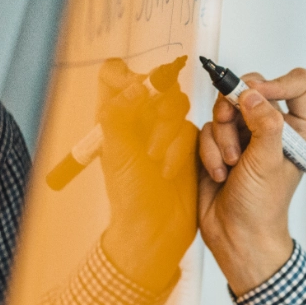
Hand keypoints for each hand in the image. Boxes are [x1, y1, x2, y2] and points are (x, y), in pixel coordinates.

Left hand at [97, 56, 199, 292]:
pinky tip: (174, 169)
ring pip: (176, 103)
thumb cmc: (130, 198)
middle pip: (154, 84)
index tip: (138, 92)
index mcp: (113, 116)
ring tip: (159, 163)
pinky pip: (192, 126)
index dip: (127, 74)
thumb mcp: (119, 155)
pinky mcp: (187, 141)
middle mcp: (138, 118)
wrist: (156, 230)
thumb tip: (135, 86)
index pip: (114, 74)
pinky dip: (185, 146)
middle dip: (157, 111)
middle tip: (150, 145)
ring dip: (170, 131)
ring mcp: (164, 129)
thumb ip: (121, 115)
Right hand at [197, 68, 305, 295]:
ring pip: (225, 109)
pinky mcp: (221, 143)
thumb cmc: (263, 207)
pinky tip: (219, 173)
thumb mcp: (268, 162)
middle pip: (252, 88)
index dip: (277, 82)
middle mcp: (274, 127)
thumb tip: (252, 93)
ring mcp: (246, 134)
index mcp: (299, 128)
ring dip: (222, 137)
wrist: (236, 236)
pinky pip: (208, 128)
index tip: (256, 95)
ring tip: (230, 164)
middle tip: (228, 123)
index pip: (298, 84)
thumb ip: (264, 124)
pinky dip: (209, 150)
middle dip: (235, 110)